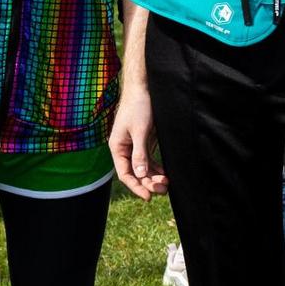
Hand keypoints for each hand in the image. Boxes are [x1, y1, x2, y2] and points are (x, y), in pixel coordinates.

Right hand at [109, 82, 168, 199]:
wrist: (144, 89)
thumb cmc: (138, 107)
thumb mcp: (139, 131)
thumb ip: (140, 153)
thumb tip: (140, 174)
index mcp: (117, 148)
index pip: (125, 174)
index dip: (136, 187)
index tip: (148, 196)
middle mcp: (124, 150)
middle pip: (136, 173)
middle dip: (148, 183)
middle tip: (164, 188)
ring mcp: (134, 147)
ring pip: (143, 168)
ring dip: (154, 177)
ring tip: (167, 183)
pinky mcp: (144, 142)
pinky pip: (149, 160)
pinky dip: (157, 168)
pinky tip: (165, 174)